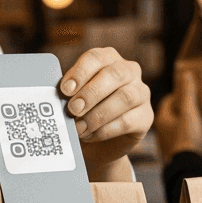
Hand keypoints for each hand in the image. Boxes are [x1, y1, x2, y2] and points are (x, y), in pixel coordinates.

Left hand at [59, 47, 152, 166]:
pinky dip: (105, 130)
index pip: (97, 58)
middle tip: (73, 109)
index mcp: (109, 59)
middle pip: (115, 74)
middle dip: (91, 92)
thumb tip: (55, 96)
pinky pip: (128, 121)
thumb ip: (68, 93)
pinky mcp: (146, 117)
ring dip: (99, 113)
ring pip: (126, 97)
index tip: (65, 90)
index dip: (80, 72)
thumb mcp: (73, 98)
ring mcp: (141, 93)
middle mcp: (129, 71)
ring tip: (80, 127)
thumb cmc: (83, 114)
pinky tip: (90, 135)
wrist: (98, 144)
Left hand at [154, 68, 201, 160]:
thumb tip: (186, 73)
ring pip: (178, 125)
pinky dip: (190, 133)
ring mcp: (170, 142)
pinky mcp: (178, 152)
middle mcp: (163, 130)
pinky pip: (183, 137)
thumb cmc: (187, 139)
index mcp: (163, 118)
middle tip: (197, 103)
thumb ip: (188, 93)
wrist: (188, 168)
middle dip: (184, 107)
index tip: (191, 92)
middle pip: (173, 113)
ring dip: (188, 121)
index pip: (169, 100)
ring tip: (201, 118)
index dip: (180, 94)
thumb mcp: (189, 112)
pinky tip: (201, 135)